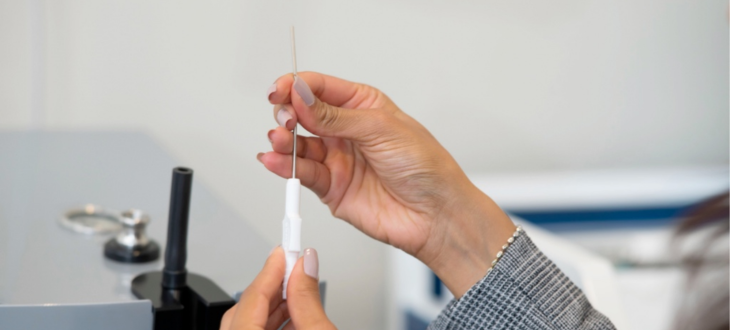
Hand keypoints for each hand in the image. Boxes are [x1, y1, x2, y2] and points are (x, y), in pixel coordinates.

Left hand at [220, 247, 334, 329]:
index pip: (252, 298)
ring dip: (276, 306)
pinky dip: (274, 323)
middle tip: (294, 267)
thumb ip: (308, 301)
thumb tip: (305, 266)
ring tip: (299, 291)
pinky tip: (294, 315)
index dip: (271, 270)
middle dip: (274, 287)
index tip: (284, 250)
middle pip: (247, 309)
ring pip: (249, 322)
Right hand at [261, 72, 514, 296]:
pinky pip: (302, 173)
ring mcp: (337, 159)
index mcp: (363, 106)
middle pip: (303, 114)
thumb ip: (336, 116)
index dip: (297, 86)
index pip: (320, 88)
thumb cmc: (425, 167)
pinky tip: (274, 161)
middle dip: (288, 112)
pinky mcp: (332, 188)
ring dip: (283, 140)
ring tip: (278, 140)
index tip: (281, 91)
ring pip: (298, 145)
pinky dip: (284, 167)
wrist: (436, 214)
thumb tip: (301, 95)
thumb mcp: (381, 129)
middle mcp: (346, 131)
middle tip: (286, 118)